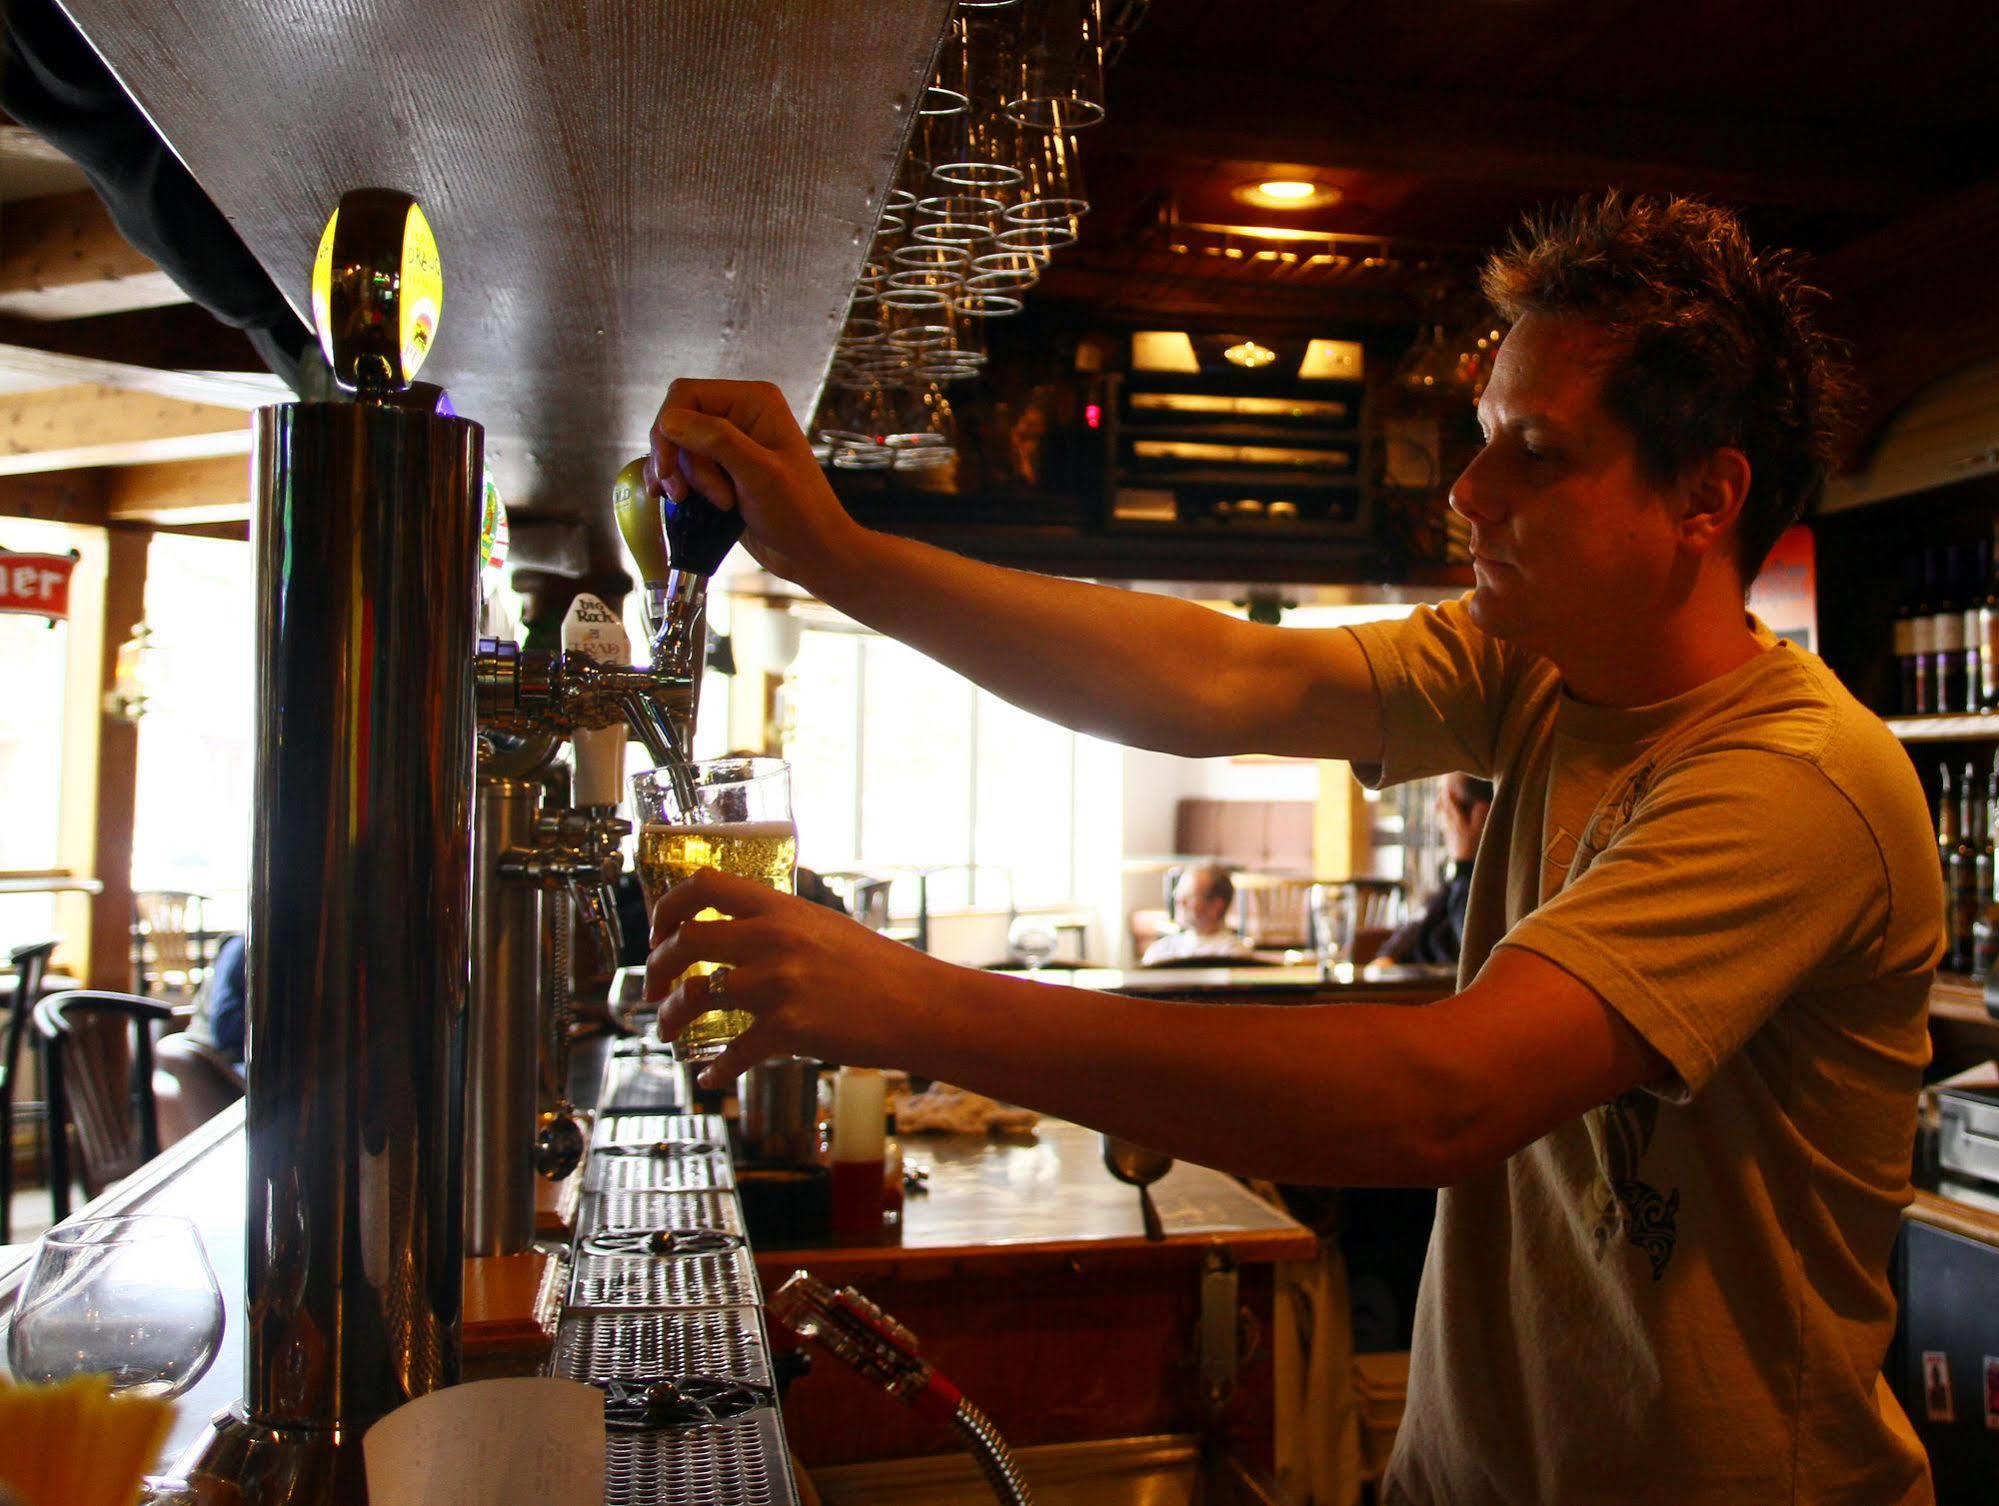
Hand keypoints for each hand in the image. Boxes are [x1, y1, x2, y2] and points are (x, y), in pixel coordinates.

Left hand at [644, 868, 948, 1086]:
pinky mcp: (788, 1030)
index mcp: (780, 908)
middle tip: (652, 987)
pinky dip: (715, 1069)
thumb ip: (779, 926)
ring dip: (670, 1018)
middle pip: (683, 942)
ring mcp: (777, 984)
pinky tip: (711, 1076)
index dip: (667, 908)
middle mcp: (772, 939)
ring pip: (694, 995)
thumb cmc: (880, 968)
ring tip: (667, 1032)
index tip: (659, 932)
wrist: (919, 1005)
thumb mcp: (825, 927)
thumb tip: (737, 935)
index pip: (702, 886)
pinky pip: (732, 1053)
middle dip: (655, 967)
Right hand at [646, 378, 865, 585]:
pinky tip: (676, 502)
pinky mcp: (720, 471)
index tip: (667, 471)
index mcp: (754, 401)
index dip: (667, 430)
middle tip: (689, 495)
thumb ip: (717, 441)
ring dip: (680, 478)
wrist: (814, 552)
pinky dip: (675, 483)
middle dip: (678, 461)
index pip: (687, 395)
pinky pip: (682, 468)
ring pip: (676, 448)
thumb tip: (669, 422)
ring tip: (711, 504)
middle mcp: (740, 414)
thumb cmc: (801, 513)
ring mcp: (729, 443)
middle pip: (676, 422)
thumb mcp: (760, 474)